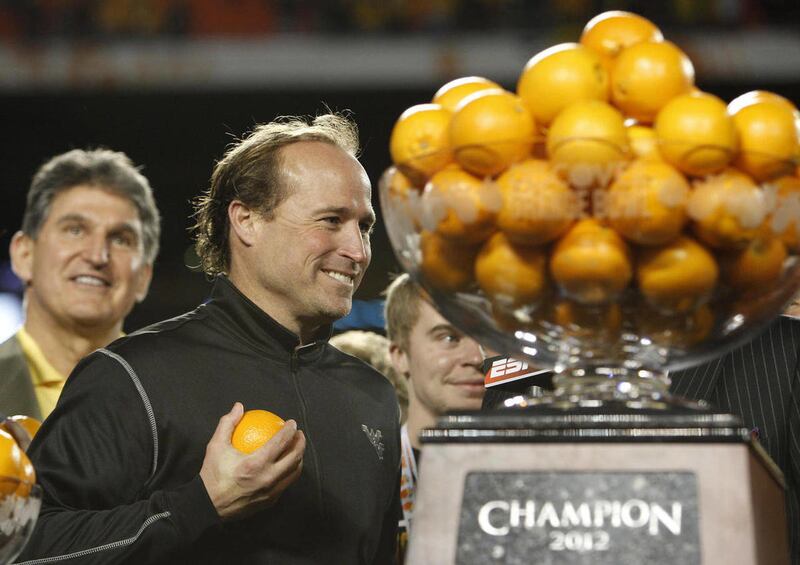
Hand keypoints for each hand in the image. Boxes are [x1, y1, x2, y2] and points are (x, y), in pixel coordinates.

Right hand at [199, 402, 305, 520]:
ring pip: (294, 473)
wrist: (207, 506)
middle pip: (294, 457)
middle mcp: (267, 478)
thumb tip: (239, 406)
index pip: (281, 442)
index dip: (290, 430)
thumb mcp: (216, 446)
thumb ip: (228, 423)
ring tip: (296, 448)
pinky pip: (286, 484)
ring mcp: (271, 492)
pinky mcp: (270, 501)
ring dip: (299, 458)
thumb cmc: (212, 474)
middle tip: (299, 434)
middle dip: (301, 443)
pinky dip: (290, 472)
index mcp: (256, 464)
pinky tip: (287, 466)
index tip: (292, 423)